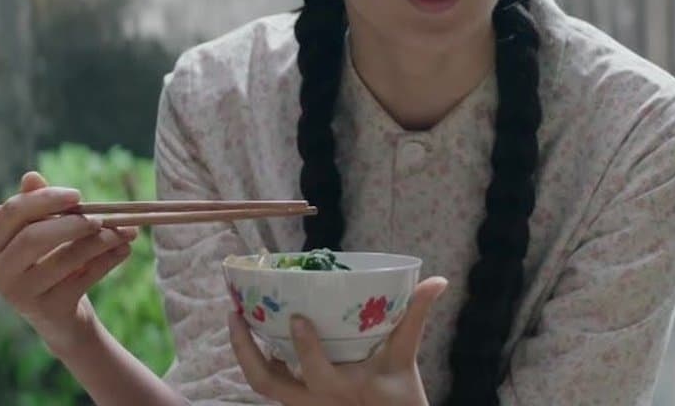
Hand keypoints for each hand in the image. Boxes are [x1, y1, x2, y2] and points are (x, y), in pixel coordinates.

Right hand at [0, 171, 137, 352]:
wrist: (61, 319)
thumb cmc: (50, 263)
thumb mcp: (43, 234)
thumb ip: (38, 206)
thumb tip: (31, 176)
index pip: (11, 213)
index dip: (45, 199)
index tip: (78, 195)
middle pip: (33, 238)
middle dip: (72, 223)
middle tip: (100, 218)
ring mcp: (21, 295)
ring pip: (65, 259)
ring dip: (100, 241)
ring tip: (127, 231)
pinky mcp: (48, 311)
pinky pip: (84, 279)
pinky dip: (108, 261)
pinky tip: (125, 250)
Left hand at [229, 276, 448, 405]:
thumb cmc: (399, 396)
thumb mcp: (406, 358)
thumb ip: (415, 318)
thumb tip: (437, 281)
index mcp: (342, 390)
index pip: (317, 373)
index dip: (305, 347)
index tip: (298, 318)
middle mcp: (315, 401)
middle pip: (267, 383)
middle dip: (245, 350)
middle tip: (236, 313)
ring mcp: (302, 404)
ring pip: (261, 383)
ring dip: (244, 352)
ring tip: (237, 318)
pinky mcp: (297, 402)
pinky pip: (269, 382)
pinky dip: (258, 358)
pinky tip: (257, 334)